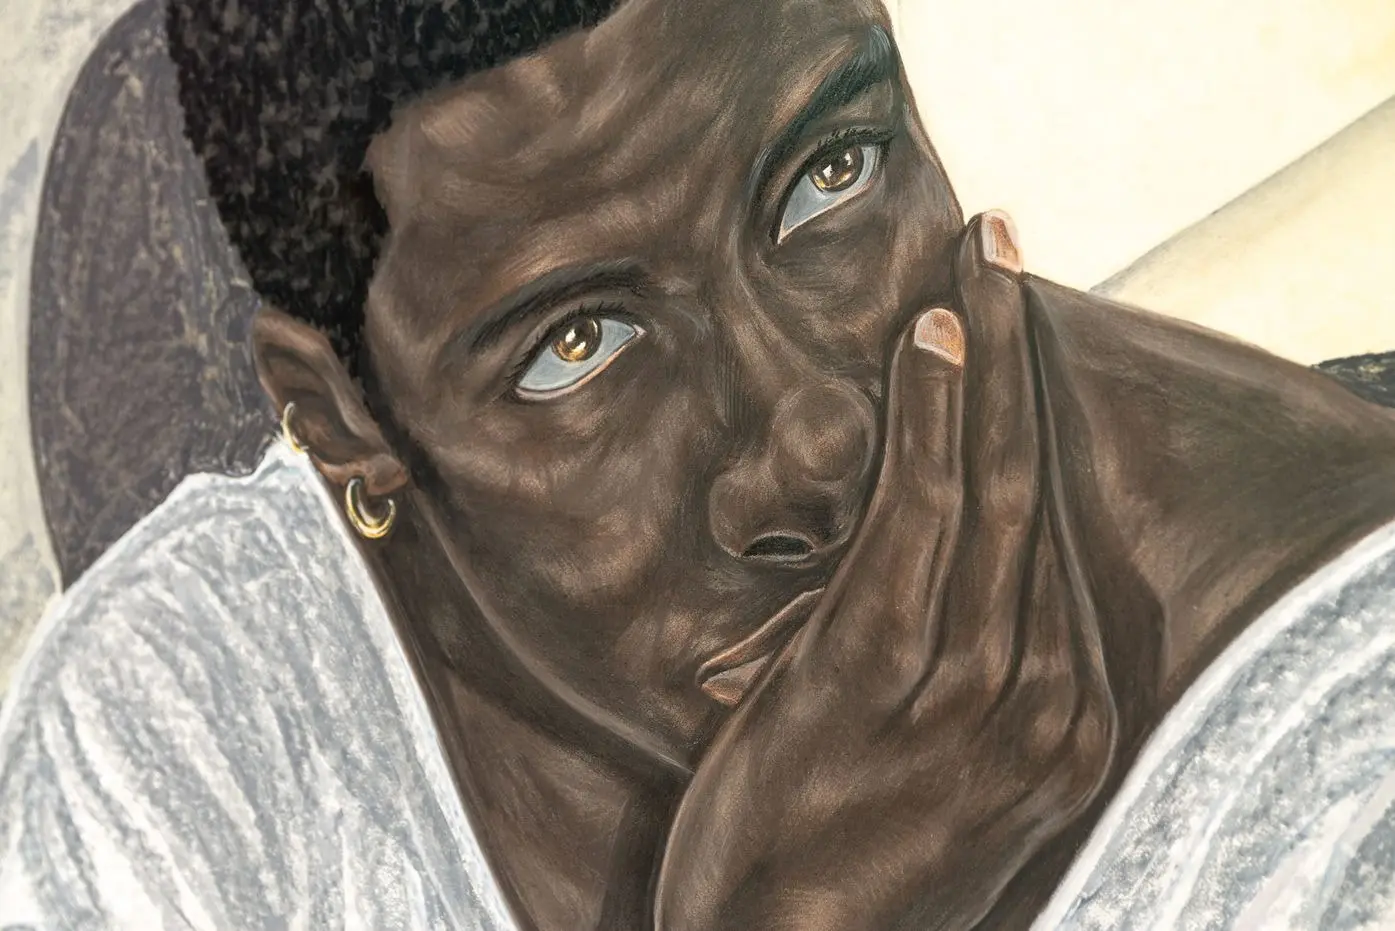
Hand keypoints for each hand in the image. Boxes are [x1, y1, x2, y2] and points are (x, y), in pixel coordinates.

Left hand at [654, 213, 1117, 930]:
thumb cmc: (850, 857)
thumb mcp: (938, 769)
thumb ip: (967, 673)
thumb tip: (950, 568)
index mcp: (1066, 727)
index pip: (1059, 542)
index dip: (1040, 420)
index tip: (1017, 335)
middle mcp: (1040, 708)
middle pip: (1041, 497)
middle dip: (1025, 359)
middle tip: (1007, 248)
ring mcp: (963, 700)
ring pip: (991, 496)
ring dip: (984, 363)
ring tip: (977, 259)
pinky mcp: (870, 684)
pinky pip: (913, 526)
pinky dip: (930, 426)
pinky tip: (928, 343)